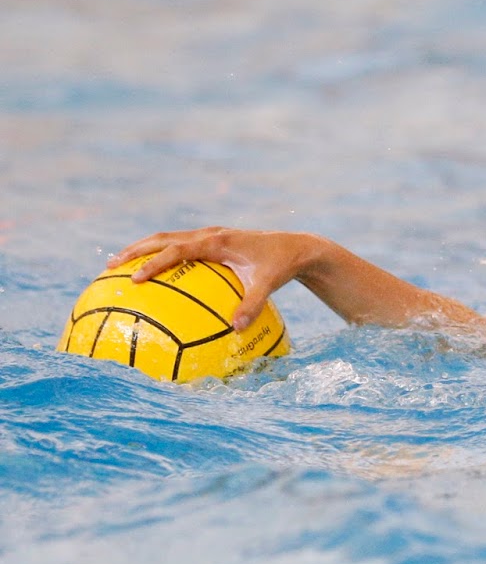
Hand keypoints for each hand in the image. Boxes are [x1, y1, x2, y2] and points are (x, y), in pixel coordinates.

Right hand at [106, 227, 314, 330]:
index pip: (179, 250)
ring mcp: (210, 235)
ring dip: (144, 249)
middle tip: (110, 266)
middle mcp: (210, 234)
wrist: (296, 247)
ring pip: (169, 238)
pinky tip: (152, 273)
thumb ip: (252, 304)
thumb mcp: (268, 284)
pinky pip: (180, 246)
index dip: (156, 263)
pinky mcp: (213, 240)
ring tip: (119, 265)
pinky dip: (161, 254)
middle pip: (164, 238)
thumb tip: (236, 328)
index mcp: (218, 241)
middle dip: (136, 250)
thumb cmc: (280, 265)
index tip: (136, 278)